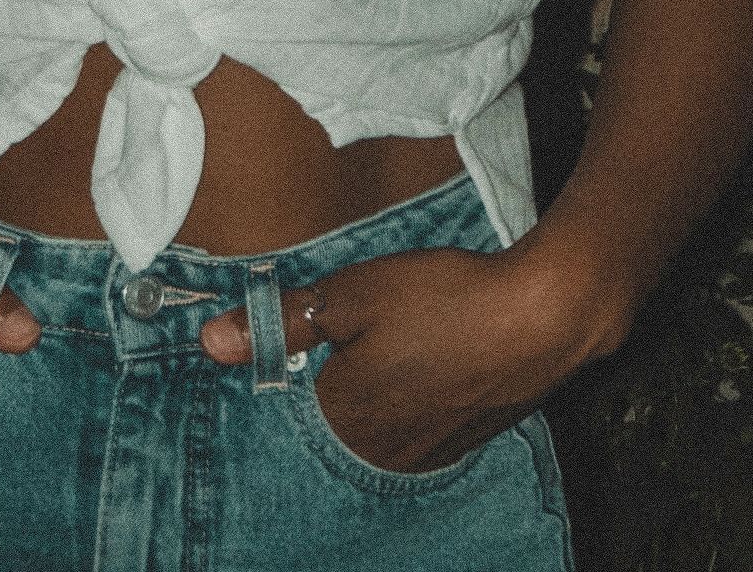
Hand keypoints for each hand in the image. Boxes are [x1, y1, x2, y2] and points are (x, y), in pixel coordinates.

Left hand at [198, 235, 613, 473]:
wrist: (542, 317)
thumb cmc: (440, 302)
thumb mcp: (349, 295)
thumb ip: (281, 321)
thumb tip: (210, 340)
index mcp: (345, 424)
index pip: (290, 411)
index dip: (291, 368)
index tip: (298, 342)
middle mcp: (384, 456)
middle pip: (335, 424)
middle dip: (331, 382)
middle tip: (349, 335)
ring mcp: (431, 453)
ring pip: (378, 426)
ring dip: (375, 390)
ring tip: (392, 342)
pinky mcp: (468, 439)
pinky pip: (420, 425)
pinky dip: (415, 395)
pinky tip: (430, 358)